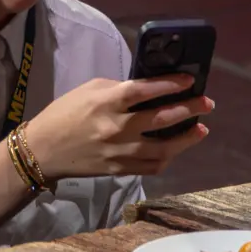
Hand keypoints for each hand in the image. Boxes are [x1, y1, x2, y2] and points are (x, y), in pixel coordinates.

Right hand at [22, 76, 212, 177]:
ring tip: (201, 129)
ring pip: (163, 147)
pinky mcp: (119, 169)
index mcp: (107, 102)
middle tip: (207, 104)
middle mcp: (116, 128)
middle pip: (161, 118)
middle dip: (189, 109)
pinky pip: (151, 166)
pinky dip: (167, 157)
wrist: (43, 150)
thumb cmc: (65, 113)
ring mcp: (119, 152)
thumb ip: (119, 88)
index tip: (190, 81)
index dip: (170, 85)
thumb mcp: (90, 90)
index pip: (145, 90)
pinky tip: (176, 148)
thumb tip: (149, 89)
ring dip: (186, 138)